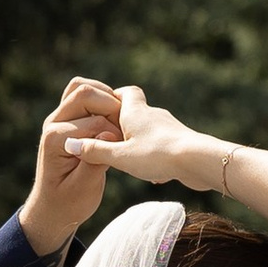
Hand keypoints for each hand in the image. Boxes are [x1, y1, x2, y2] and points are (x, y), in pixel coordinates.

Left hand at [19, 77, 127, 255]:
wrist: (52, 208)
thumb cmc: (69, 203)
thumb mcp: (85, 189)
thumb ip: (96, 160)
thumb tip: (110, 133)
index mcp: (55, 140)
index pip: (94, 121)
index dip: (116, 132)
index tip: (125, 150)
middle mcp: (52, 124)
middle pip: (84, 92)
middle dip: (111, 105)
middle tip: (125, 129)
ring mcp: (57, 118)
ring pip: (81, 87)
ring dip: (105, 98)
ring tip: (119, 120)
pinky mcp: (65, 119)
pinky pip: (82, 96)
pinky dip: (100, 100)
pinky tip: (113, 119)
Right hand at [52, 82, 228, 200]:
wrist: (198, 161)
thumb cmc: (157, 155)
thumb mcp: (119, 157)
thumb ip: (94, 151)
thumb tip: (69, 144)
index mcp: (136, 112)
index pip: (124, 92)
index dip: (112, 98)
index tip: (100, 112)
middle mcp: (153, 115)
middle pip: (136, 111)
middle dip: (122, 124)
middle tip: (109, 139)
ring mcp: (169, 128)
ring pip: (150, 130)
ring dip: (138, 142)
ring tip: (128, 161)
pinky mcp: (181, 142)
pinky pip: (163, 144)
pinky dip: (154, 155)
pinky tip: (153, 174)